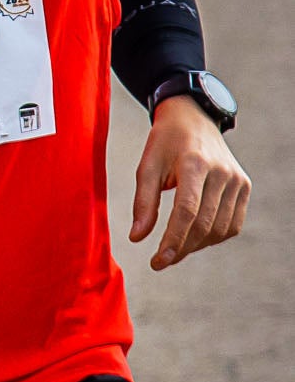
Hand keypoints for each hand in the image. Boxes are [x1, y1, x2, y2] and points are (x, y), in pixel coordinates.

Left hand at [131, 97, 249, 268]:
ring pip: (220, 228)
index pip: (187, 212)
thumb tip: (137, 238)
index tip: (157, 262)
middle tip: (161, 261)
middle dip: (181, 248)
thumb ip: (143, 202)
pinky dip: (214, 236)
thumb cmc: (164, 143)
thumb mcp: (146, 166)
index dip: (172, 241)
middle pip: (204, 224)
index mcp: (195, 164)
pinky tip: (194, 237)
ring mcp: (237, 180)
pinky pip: (233, 224)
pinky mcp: (244, 186)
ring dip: (196, 245)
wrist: (193, 119)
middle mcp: (222, 173)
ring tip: (174, 248)